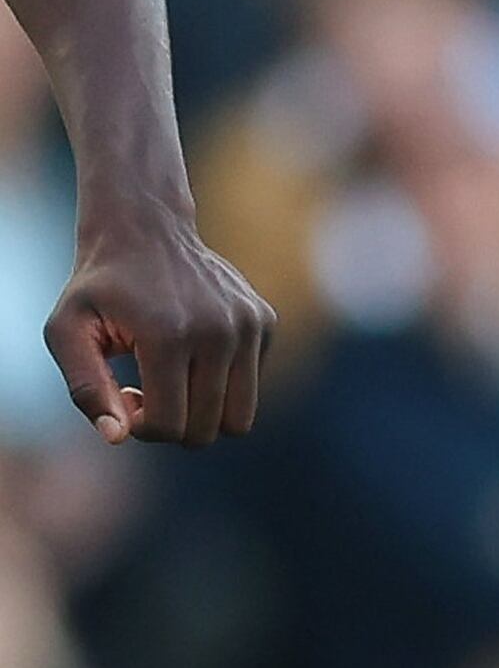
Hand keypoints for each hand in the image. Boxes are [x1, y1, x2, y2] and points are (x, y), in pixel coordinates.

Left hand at [46, 192, 274, 445]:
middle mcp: (220, 331)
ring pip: (240, 418)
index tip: (125, 395)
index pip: (170, 426)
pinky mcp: (264, 320)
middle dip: (173, 426)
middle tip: (147, 390)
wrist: (146, 230)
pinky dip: (222, 384)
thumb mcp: (66, 333)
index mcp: (169, 336)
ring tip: (174, 381)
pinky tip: (193, 354)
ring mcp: (249, 324)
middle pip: (207, 429)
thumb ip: (86, 389)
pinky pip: (250, 386)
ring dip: (202, 413)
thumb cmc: (98, 289)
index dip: (141, 427)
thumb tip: (118, 437)